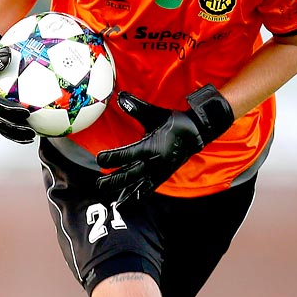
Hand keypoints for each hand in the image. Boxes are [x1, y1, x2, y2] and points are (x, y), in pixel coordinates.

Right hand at [0, 14, 35, 143]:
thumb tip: (9, 55)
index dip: (10, 110)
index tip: (26, 112)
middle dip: (14, 128)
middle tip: (31, 131)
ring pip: (0, 127)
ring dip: (15, 134)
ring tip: (32, 137)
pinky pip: (1, 126)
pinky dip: (13, 132)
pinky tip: (28, 136)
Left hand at [96, 85, 232, 203]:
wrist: (197, 133)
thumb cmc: (175, 122)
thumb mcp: (155, 114)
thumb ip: (136, 107)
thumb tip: (120, 96)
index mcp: (151, 147)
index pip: (127, 155)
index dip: (112, 158)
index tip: (99, 159)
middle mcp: (154, 162)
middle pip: (130, 174)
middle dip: (113, 180)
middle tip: (98, 183)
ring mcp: (160, 171)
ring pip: (138, 183)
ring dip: (124, 190)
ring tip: (112, 197)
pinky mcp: (164, 175)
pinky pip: (150, 187)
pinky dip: (139, 193)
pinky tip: (130, 199)